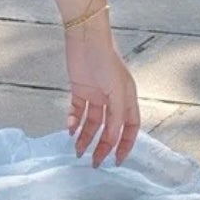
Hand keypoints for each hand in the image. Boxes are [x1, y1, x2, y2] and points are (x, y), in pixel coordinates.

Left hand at [64, 10, 140, 166]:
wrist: (85, 37)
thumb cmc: (106, 59)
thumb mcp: (117, 90)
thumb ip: (116, 116)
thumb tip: (112, 139)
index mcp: (127, 99)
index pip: (129, 128)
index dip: (125, 146)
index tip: (116, 162)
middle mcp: (112, 98)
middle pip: (108, 129)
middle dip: (101, 146)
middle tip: (93, 162)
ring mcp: (95, 94)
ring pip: (91, 123)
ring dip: (84, 137)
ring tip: (77, 150)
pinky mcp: (79, 88)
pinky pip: (77, 110)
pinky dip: (73, 121)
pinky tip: (69, 128)